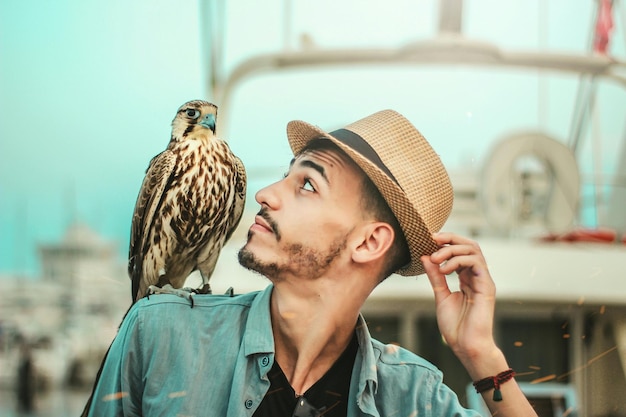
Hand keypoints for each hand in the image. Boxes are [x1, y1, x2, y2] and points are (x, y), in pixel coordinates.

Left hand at [420, 232, 497, 363]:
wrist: (466, 346)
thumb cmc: (456, 326)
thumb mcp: (440, 295)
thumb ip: (435, 276)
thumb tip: (425, 256)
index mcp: (466, 278)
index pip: (460, 251)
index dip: (446, 242)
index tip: (428, 239)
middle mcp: (476, 276)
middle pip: (469, 245)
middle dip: (450, 239)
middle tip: (432, 240)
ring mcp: (483, 280)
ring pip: (474, 250)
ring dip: (452, 249)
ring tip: (435, 258)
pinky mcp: (487, 287)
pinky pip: (476, 263)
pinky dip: (459, 260)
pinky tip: (445, 269)